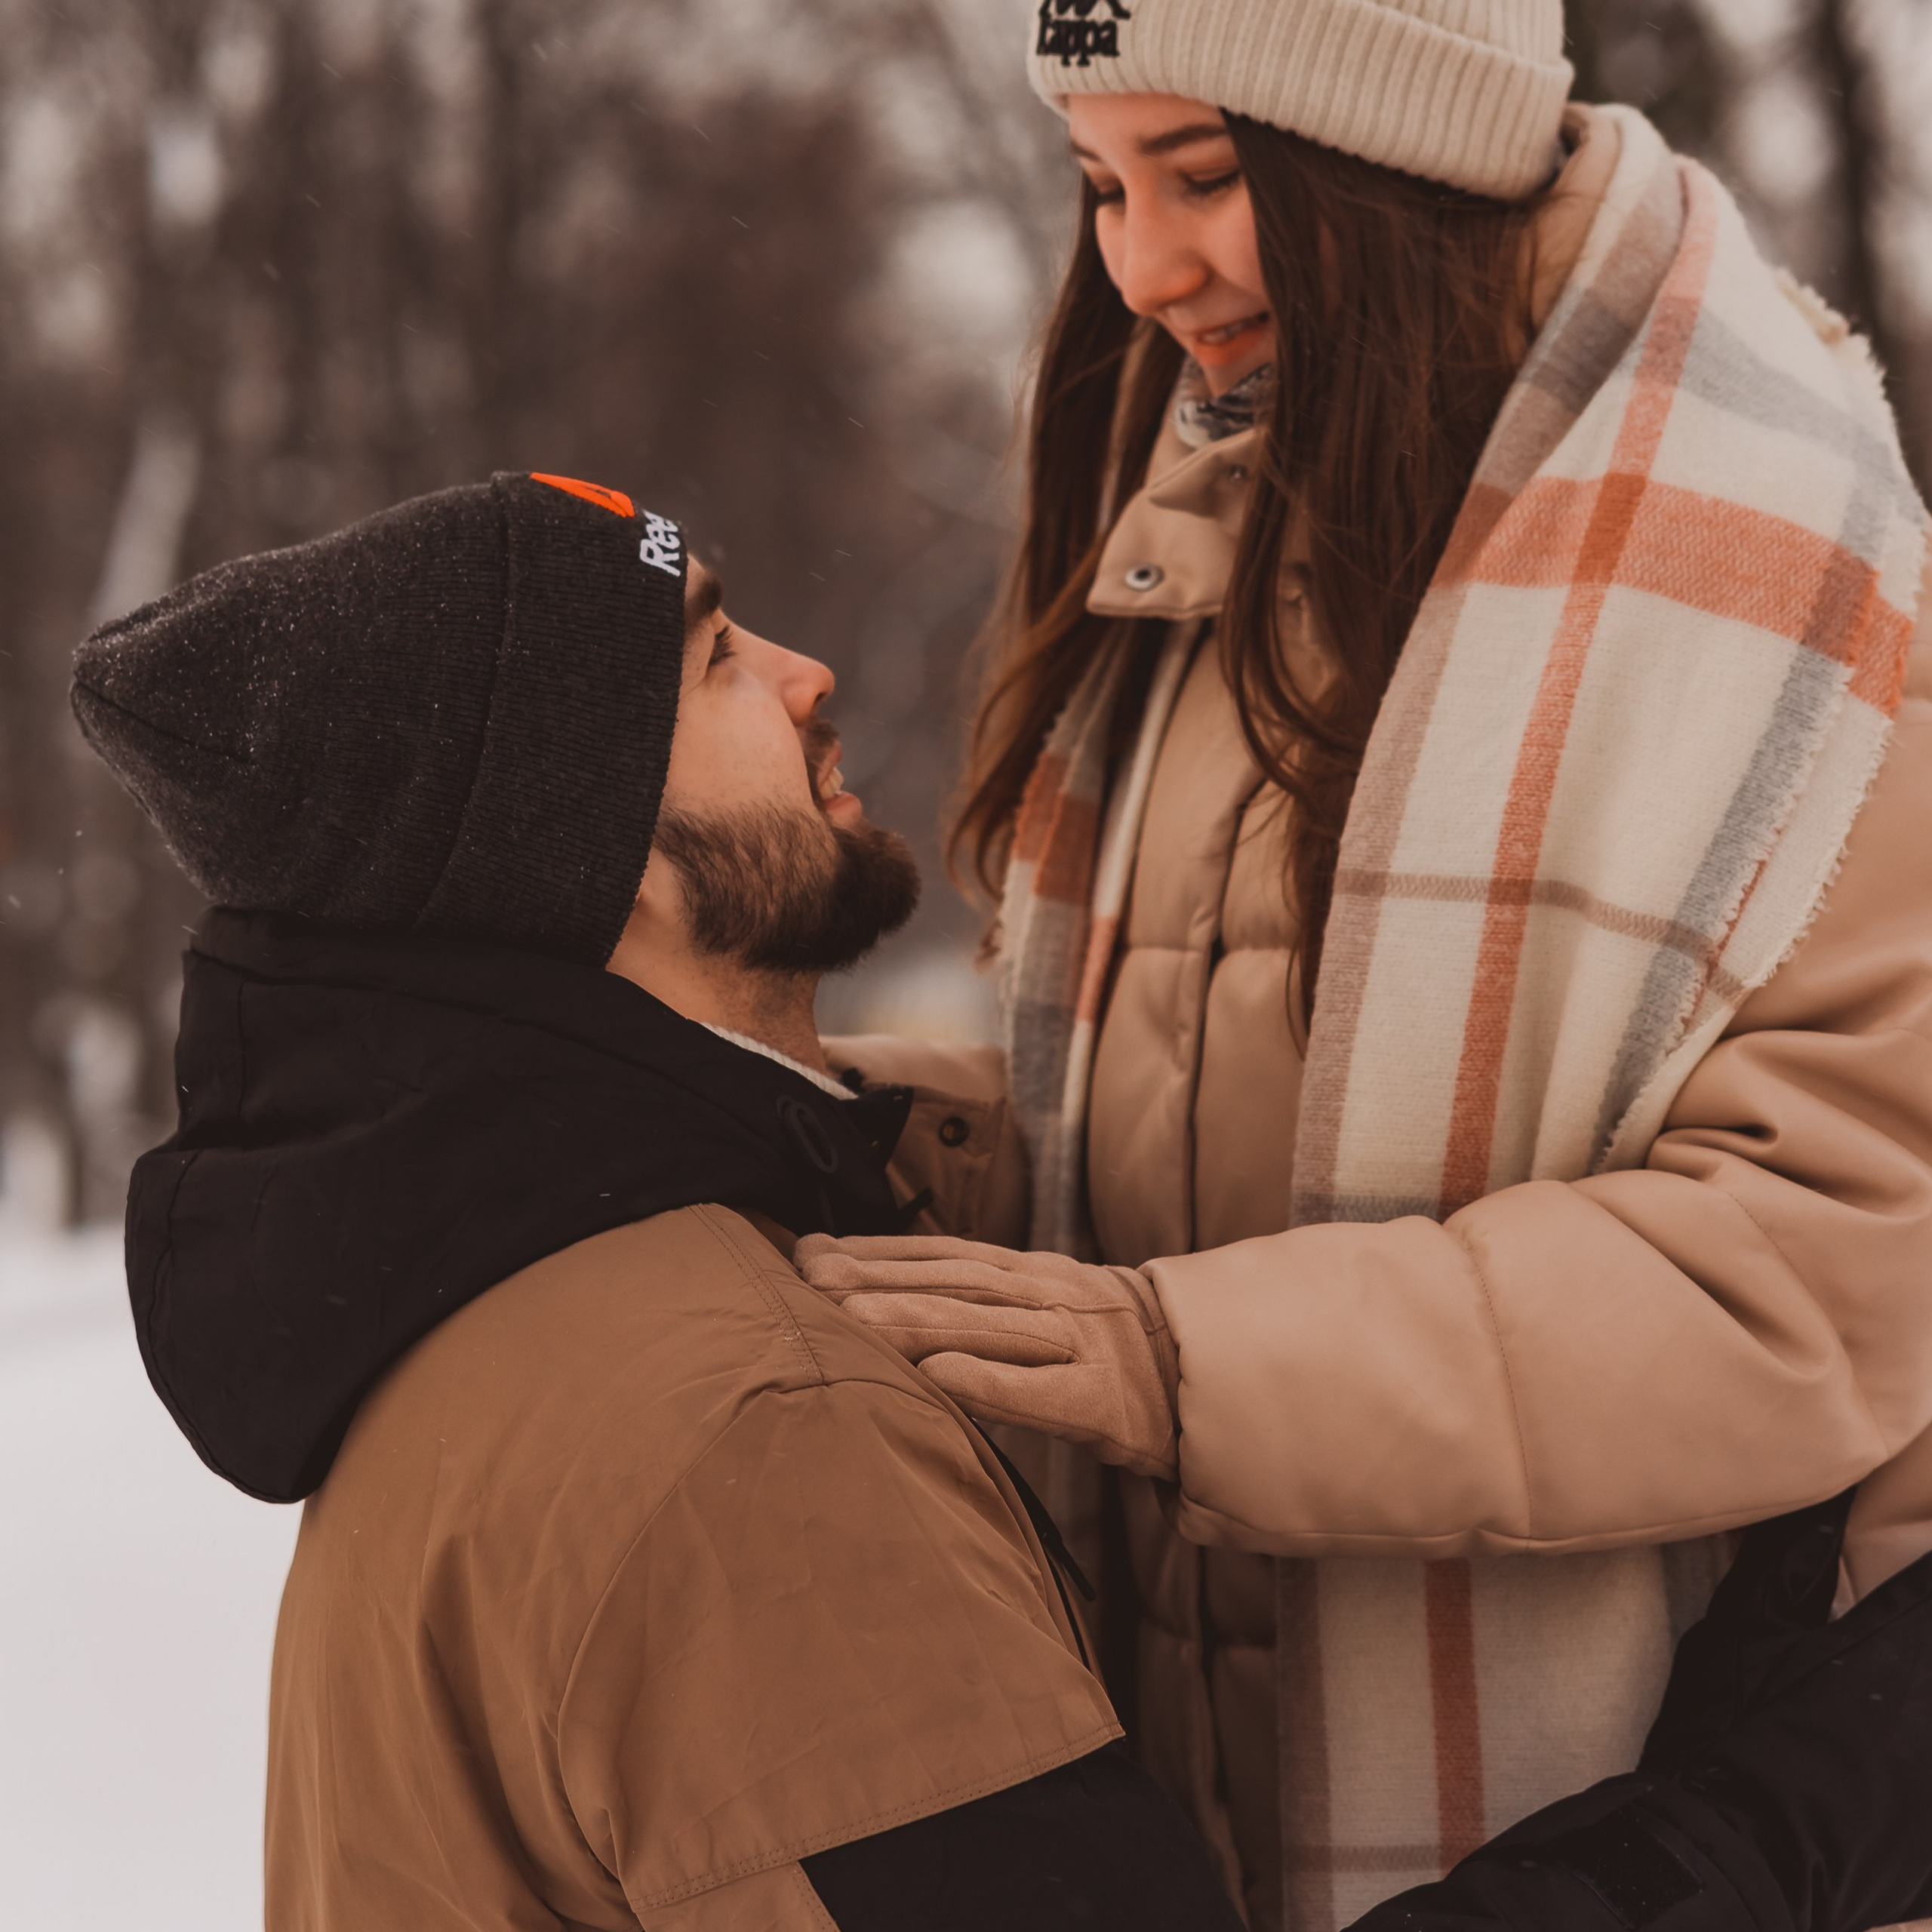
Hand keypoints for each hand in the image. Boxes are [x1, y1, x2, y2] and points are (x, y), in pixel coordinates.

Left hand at [795, 1234, 1181, 1479]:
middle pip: (953, 1283)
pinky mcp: (1108, 1403)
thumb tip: (897, 1299)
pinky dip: (990, 1382)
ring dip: (911, 1318)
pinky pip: (1044, 1393)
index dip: (877, 1252)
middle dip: (875, 1278)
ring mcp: (1083, 1346)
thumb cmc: (1119, 1354)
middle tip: (804, 1275)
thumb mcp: (1055, 1313)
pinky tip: (938, 1377)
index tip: (810, 1249)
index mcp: (1039, 1276)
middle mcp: (1056, 1297)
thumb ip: (989, 1307)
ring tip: (845, 1317)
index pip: (946, 1257)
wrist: (1220, 1384)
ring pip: (986, 1326)